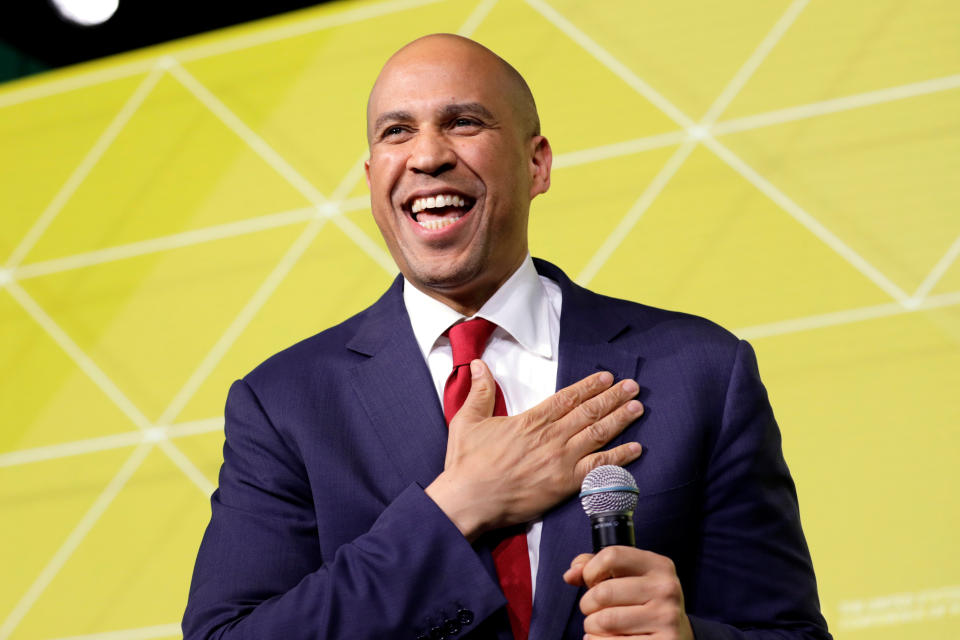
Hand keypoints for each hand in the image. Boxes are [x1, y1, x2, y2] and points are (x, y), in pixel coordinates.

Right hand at [426, 361, 642, 539]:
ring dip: (620, 420)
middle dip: (613, 397)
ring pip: (598, 434)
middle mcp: (551, 437)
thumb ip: (479, 391)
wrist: (469, 500)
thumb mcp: (468, 420)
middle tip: (632, 387)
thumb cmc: (467, 464)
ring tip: (637, 408)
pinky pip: (599, 469)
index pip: (567, 398)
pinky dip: (619, 458)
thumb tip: (478, 364)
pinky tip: (635, 449)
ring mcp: (561, 461)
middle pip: (589, 412)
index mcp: (531, 420)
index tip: (606, 376)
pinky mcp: (565, 484)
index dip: (589, 386)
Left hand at [563, 547, 693, 639]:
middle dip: (588, 604)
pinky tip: (608, 639)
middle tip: (595, 610)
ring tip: (602, 626)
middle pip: (602, 592)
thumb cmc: (644, 604)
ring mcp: (666, 619)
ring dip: (592, 626)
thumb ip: (596, 567)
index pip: (611, 556)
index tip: (592, 581)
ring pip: (603, 621)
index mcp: (659, 566)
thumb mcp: (629, 577)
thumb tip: (571, 574)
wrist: (677, 636)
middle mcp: (666, 589)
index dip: (591, 570)